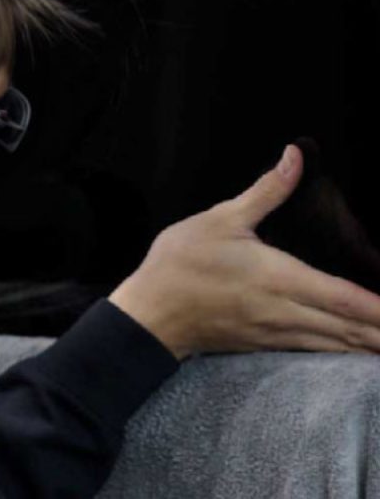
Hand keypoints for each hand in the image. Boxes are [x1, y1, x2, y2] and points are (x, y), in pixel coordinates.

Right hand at [110, 144, 379, 359]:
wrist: (149, 314)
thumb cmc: (181, 264)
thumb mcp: (220, 219)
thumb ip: (265, 191)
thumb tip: (295, 156)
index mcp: (281, 279)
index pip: (347, 298)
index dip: (379, 308)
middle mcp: (286, 312)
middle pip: (351, 329)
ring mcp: (276, 334)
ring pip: (337, 345)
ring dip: (369, 346)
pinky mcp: (264, 345)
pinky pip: (315, 351)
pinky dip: (343, 351)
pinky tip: (353, 351)